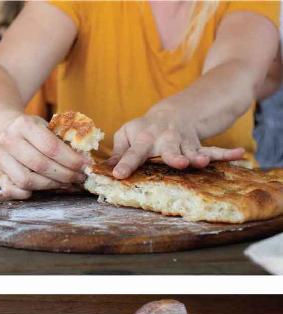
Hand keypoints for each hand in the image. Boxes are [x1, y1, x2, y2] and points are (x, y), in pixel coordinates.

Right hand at [0, 114, 89, 199]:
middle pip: (40, 165)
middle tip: (79, 177)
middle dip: (65, 174)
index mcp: (23, 124)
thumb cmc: (35, 130)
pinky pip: (12, 191)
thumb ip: (66, 140)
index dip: (72, 160)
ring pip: (27, 181)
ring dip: (51, 185)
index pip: (51, 147)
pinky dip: (28, 194)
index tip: (86, 166)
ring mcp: (1, 160)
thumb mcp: (50, 126)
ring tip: (66, 183)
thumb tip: (86, 160)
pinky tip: (43, 188)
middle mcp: (8, 141)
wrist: (7, 130)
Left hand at [108, 108, 245, 178]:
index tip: (118, 174)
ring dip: (197, 156)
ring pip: (191, 150)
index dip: (125, 163)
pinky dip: (225, 154)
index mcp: (143, 137)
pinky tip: (239, 155)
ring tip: (200, 162)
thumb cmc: (144, 128)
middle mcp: (164, 138)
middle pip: (168, 148)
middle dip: (172, 156)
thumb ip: (117, 152)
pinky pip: (213, 150)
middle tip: (178, 163)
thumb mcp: (127, 135)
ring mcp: (183, 141)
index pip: (132, 152)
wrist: (176, 110)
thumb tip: (103, 169)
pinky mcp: (197, 144)